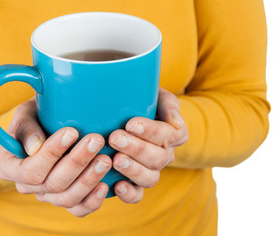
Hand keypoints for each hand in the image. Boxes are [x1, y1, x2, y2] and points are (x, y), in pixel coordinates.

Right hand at [0, 97, 111, 216]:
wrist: (49, 124)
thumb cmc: (36, 116)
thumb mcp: (25, 113)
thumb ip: (25, 128)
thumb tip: (35, 147)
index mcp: (10, 167)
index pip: (30, 170)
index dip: (51, 154)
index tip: (72, 132)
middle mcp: (27, 186)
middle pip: (52, 184)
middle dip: (77, 162)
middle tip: (96, 140)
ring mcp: (47, 196)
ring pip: (67, 198)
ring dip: (88, 180)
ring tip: (105, 159)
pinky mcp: (66, 199)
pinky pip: (78, 210)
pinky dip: (93, 201)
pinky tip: (105, 185)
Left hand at [108, 88, 188, 202]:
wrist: (124, 116)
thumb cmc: (139, 103)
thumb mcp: (156, 95)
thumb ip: (168, 103)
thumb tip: (174, 119)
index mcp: (173, 133)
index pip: (169, 134)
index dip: (151, 131)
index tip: (130, 124)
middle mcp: (165, 155)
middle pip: (158, 157)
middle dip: (136, 148)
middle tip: (115, 138)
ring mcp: (151, 171)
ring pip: (150, 178)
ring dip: (133, 169)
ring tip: (115, 159)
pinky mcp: (136, 183)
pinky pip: (138, 195)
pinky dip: (129, 193)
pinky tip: (117, 186)